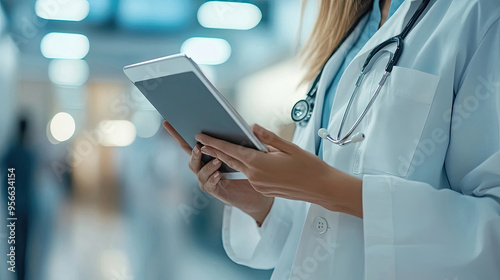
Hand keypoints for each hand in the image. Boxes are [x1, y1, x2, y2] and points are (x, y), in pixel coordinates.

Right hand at [162, 121, 273, 224]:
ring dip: (206, 165)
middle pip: (192, 157)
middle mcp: (204, 166)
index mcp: (208, 153)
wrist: (258, 194)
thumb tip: (251, 125)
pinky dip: (212, 178)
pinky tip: (219, 175)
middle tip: (199, 147)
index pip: (191, 142)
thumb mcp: (247, 152)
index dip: (177, 133)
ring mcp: (207, 179)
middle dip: (193, 151)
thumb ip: (243, 140)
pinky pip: (208, 184)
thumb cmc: (251, 170)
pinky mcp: (214, 190)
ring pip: (199, 171)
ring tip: (217, 161)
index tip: (167, 122)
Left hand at [196, 124, 362, 217]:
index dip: (214, 143)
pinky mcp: (264, 189)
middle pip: (230, 160)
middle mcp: (255, 176)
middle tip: (201, 142)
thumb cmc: (309, 166)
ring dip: (231, 158)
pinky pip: (250, 175)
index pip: (231, 151)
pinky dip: (246, 166)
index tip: (201, 137)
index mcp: (259, 164)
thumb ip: (267, 137)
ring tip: (220, 147)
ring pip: (241, 168)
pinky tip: (247, 159)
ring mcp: (259, 184)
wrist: (321, 188)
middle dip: (215, 151)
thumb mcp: (289, 147)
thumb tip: (252, 127)